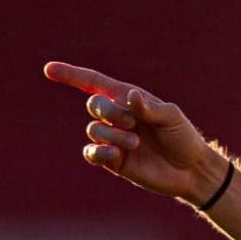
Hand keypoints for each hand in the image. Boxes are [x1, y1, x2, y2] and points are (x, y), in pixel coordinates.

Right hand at [43, 61, 223, 203]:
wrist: (191, 170)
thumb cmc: (183, 137)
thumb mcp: (171, 117)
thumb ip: (149, 108)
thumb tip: (129, 96)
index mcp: (128, 99)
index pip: (93, 82)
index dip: (71, 75)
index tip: (49, 70)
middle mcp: (117, 117)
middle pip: (94, 105)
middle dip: (109, 111)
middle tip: (132, 124)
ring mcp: (114, 139)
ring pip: (94, 130)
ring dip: (113, 135)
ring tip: (136, 143)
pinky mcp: (114, 161)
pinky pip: (92, 153)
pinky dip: (99, 152)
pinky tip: (116, 154)